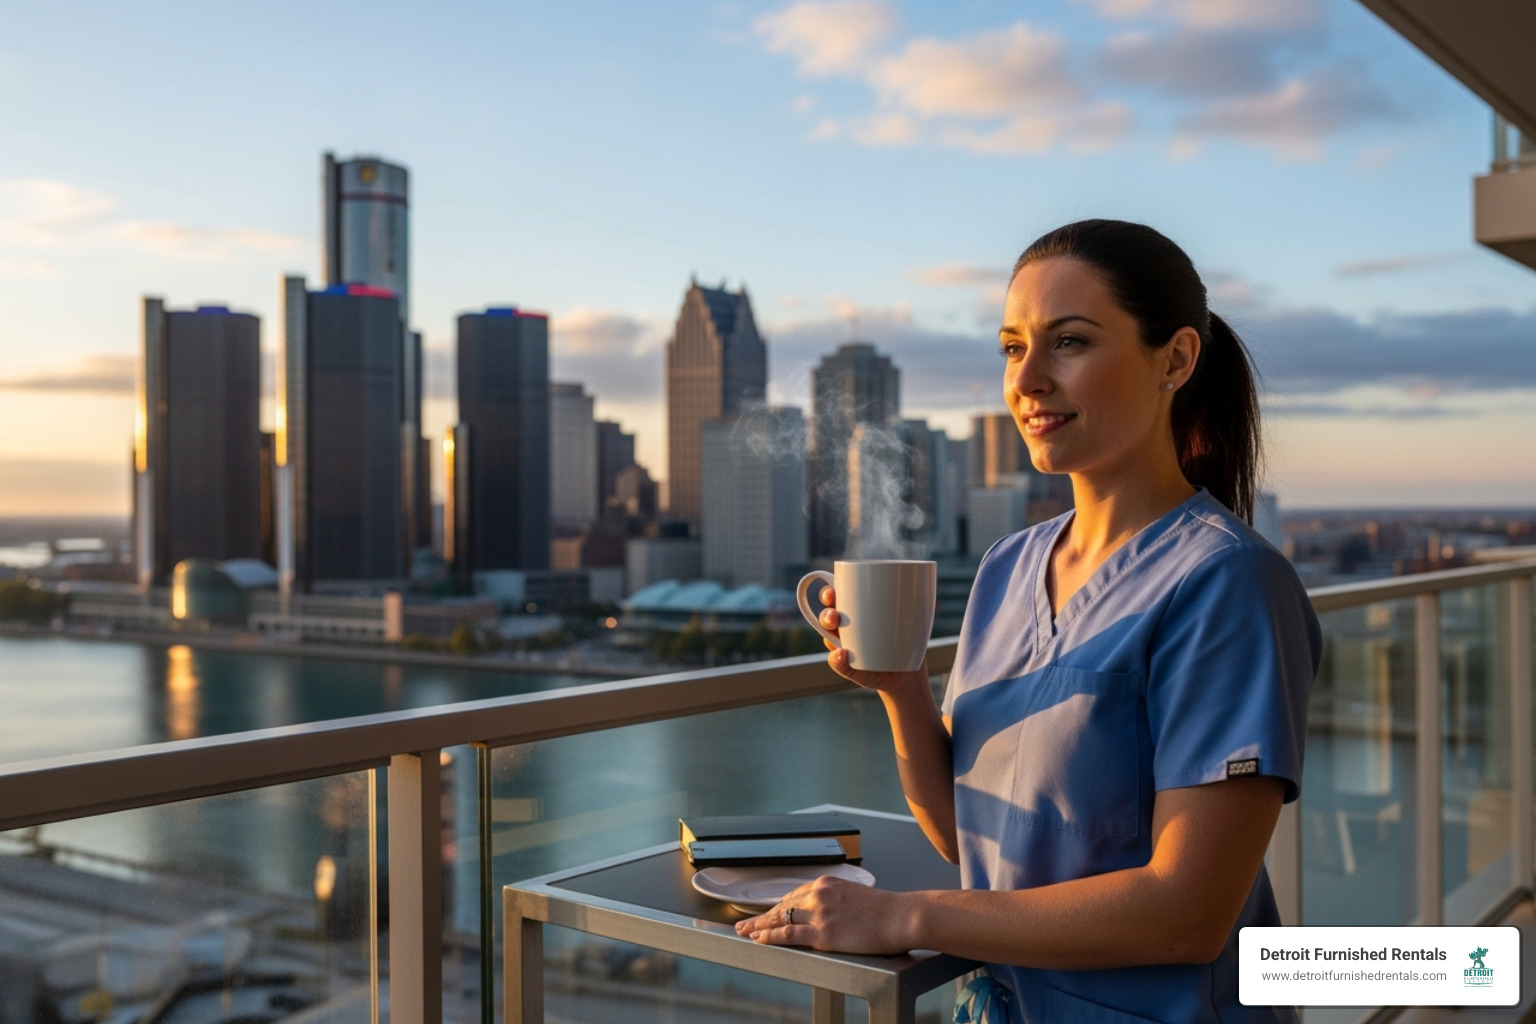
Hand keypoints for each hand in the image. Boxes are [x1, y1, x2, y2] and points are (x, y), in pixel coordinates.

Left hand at [734, 876, 913, 954]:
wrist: (901, 916)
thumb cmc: (886, 909)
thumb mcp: (855, 895)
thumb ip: (836, 901)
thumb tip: (827, 913)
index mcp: (827, 883)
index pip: (794, 895)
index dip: (776, 907)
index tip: (766, 913)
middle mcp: (819, 894)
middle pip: (782, 905)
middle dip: (762, 916)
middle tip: (744, 923)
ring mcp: (820, 913)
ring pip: (780, 919)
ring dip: (760, 926)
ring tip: (745, 932)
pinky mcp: (823, 933)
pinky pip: (788, 935)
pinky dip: (770, 937)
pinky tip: (759, 939)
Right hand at [816, 586, 929, 696]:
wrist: (906, 674)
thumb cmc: (905, 641)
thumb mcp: (913, 622)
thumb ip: (921, 608)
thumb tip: (935, 600)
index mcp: (855, 610)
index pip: (836, 597)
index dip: (828, 592)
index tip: (833, 590)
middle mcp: (845, 628)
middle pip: (826, 615)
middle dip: (826, 612)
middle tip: (835, 615)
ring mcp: (844, 647)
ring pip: (827, 636)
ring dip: (827, 632)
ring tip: (838, 634)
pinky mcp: (848, 666)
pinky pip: (836, 662)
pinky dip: (836, 659)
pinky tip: (842, 654)